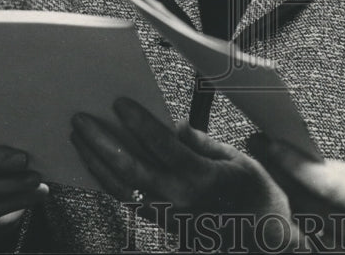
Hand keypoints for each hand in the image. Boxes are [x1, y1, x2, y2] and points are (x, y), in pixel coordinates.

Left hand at [71, 97, 290, 218]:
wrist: (264, 240)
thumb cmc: (257, 196)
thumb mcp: (238, 160)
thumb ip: (202, 143)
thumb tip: (174, 127)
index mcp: (202, 179)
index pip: (161, 146)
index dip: (138, 122)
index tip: (119, 103)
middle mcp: (179, 200)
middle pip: (129, 169)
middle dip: (100, 143)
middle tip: (81, 120)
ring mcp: (168, 215)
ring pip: (121, 188)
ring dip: (96, 162)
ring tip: (79, 139)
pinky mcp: (163, 223)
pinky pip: (128, 199)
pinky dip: (107, 180)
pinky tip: (98, 165)